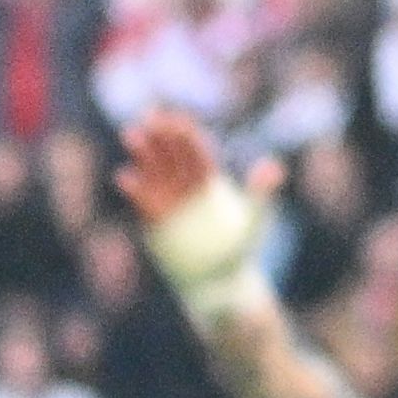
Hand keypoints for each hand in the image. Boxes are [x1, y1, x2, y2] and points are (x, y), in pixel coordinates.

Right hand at [115, 112, 273, 315]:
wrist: (218, 284)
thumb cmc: (239, 250)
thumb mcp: (255, 221)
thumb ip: (262, 194)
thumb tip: (273, 166)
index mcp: (211, 182)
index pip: (198, 154)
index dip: (188, 136)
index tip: (180, 118)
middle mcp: (186, 188)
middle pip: (173, 157)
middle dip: (162, 136)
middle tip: (150, 114)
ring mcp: (169, 203)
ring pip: (155, 174)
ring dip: (144, 155)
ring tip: (132, 134)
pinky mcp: (154, 223)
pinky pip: (144, 203)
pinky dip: (135, 190)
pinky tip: (125, 177)